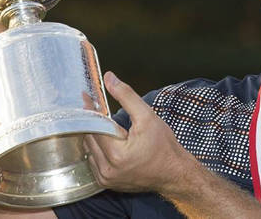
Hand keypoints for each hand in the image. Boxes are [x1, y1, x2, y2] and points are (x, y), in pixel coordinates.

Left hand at [84, 72, 198, 194]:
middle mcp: (107, 170)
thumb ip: (126, 96)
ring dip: (94, 135)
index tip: (85, 96)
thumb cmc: (164, 147)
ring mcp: (106, 179)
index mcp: (116, 154)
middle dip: (92, 122)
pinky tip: (108, 139)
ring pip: (89, 150)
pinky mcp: (107, 182)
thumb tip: (109, 78)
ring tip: (104, 123)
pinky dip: (98, 149)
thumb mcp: (147, 116)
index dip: (90, 110)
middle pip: (89, 138)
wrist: (175, 174)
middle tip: (94, 106)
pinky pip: (94, 161)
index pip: (94, 126)